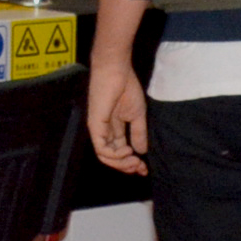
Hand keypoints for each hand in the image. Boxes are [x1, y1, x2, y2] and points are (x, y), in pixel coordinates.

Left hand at [83, 55, 149, 175]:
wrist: (117, 72)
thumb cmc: (126, 88)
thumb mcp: (137, 115)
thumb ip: (139, 133)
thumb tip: (141, 151)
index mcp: (114, 129)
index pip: (121, 151)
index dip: (132, 162)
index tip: (145, 168)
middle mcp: (104, 132)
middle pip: (112, 158)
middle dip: (127, 167)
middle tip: (140, 168)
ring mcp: (98, 130)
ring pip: (105, 157)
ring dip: (122, 164)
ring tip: (135, 161)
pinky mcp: (95, 127)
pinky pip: (101, 149)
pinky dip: (115, 155)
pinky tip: (127, 150)